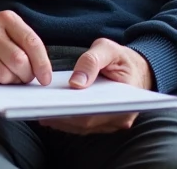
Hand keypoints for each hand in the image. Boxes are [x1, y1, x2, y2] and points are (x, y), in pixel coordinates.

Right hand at [0, 11, 52, 85]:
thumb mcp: (7, 30)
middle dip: (25, 75)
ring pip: (4, 75)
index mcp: (6, 18)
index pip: (32, 42)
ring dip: (9, 80)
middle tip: (22, 76)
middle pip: (19, 61)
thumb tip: (42, 72)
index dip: (42, 64)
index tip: (45, 78)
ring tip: (4, 72)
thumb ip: (25, 45)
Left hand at [38, 38, 153, 134]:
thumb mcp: (108, 49)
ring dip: (60, 119)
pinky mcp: (102, 121)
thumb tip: (76, 83)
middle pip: (85, 123)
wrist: (138, 68)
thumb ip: (92, 61)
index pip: (95, 113)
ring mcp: (110, 122)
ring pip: (81, 126)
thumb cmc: (122, 59)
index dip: (72, 113)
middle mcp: (119, 118)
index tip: (51, 107)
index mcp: (125, 101)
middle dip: (60, 116)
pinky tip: (48, 109)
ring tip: (38, 107)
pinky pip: (82, 123)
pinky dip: (65, 117)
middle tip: (38, 107)